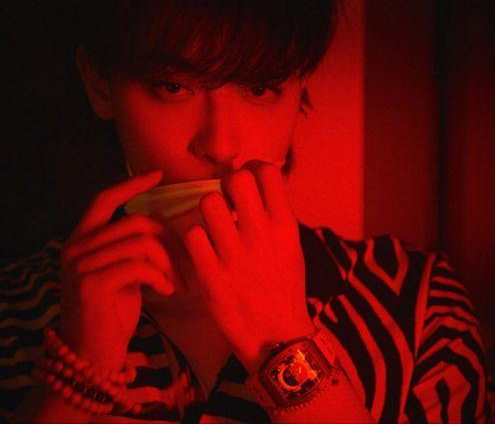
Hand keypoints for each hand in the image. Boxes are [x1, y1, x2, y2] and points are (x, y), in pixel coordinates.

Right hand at [59, 171, 176, 370]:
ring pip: (143, 242)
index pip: (104, 199)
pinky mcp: (93, 284)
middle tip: (187, 262)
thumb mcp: (123, 271)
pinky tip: (168, 291)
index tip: (157, 175)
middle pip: (137, 221)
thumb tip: (167, 223)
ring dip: (170, 261)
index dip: (131, 185)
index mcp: (82, 239)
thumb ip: (134, 245)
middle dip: (170, 239)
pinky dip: (162, 276)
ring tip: (179, 282)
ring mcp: (82, 265)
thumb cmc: (113, 311)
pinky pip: (140, 265)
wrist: (92, 354)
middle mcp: (76, 247)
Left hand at [182, 161, 313, 372]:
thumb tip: (253, 186)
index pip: (268, 172)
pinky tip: (203, 249)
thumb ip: (274, 216)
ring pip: (208, 203)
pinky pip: (192, 235)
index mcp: (285, 226)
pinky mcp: (211, 275)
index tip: (248, 181)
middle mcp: (261, 234)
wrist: (276, 336)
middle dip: (228, 183)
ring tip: (213, 226)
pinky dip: (195, 239)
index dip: (253, 169)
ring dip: (208, 211)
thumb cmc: (284, 288)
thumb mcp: (291, 247)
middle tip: (227, 199)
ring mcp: (235, 255)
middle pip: (236, 179)